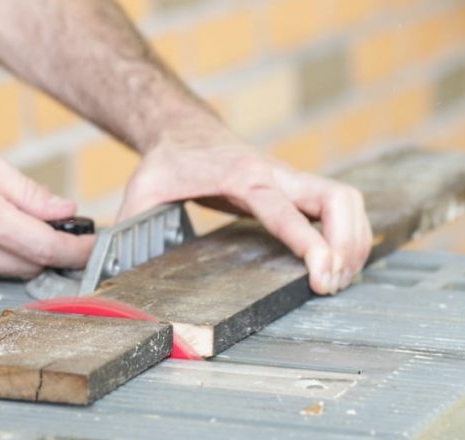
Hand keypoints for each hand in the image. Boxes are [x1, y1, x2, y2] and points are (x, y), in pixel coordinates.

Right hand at [0, 112, 92, 277]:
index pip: (42, 246)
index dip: (76, 249)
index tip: (93, 244)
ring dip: (27, 256)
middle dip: (55, 253)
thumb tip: (63, 210)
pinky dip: (0, 256)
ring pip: (6, 271)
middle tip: (71, 233)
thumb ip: (26, 191)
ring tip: (35, 228)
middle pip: (29, 265)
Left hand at [118, 123, 371, 294]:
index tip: (321, 272)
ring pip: (348, 202)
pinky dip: (352, 234)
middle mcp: (276, 175)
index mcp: (243, 176)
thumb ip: (129, 226)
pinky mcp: (298, 189)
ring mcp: (292, 179)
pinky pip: (342, 207)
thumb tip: (108, 269)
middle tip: (332, 284)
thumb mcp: (142, 191)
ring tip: (339, 280)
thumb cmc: (167, 163)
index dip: (309, 240)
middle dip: (347, 244)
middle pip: (337, 199)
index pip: (285, 208)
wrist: (184, 132)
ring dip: (356, 241)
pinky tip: (340, 264)